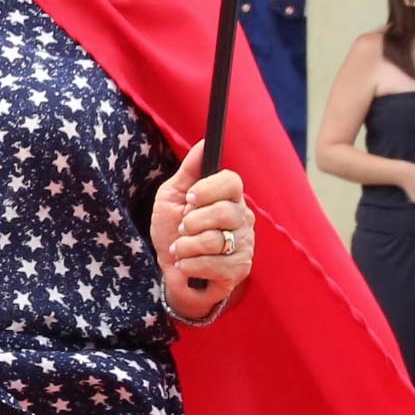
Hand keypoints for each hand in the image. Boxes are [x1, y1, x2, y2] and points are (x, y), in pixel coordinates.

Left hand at [152, 143, 251, 320]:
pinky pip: (216, 264)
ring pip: (217, 240)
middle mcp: (242, 218)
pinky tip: (185, 265)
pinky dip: (191, 265)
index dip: (209, 189)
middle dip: (192, 222)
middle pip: (225, 212)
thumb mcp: (172, 198)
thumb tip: (203, 143)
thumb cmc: (172, 232)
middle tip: (181, 229)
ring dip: (186, 246)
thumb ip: (188, 171)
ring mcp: (244, 244)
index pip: (232, 182)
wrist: (170, 272)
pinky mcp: (239, 269)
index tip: (189, 198)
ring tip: (179, 249)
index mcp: (228, 197)